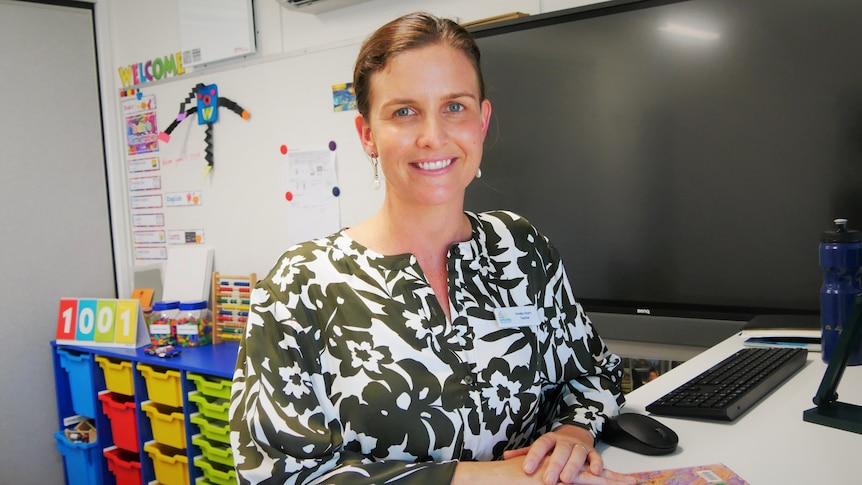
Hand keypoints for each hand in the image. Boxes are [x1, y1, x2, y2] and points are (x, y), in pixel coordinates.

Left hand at [503, 425, 635, 484]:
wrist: (576, 434)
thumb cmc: (554, 446)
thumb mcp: (540, 447)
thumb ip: (525, 452)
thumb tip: (506, 456)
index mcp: (550, 439)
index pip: (540, 445)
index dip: (534, 457)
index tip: (527, 469)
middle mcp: (565, 441)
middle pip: (560, 451)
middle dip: (554, 465)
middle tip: (548, 480)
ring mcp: (579, 446)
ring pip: (577, 454)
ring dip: (573, 467)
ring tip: (567, 479)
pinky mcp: (592, 451)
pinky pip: (596, 456)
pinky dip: (597, 464)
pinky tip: (595, 472)